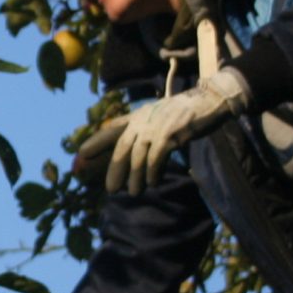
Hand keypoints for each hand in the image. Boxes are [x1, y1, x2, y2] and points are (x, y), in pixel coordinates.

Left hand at [92, 67, 250, 195]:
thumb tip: (134, 154)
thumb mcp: (159, 116)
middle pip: (122, 147)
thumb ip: (145, 131)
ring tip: (134, 192)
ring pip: (139, 156)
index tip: (81, 154)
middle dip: (115, 169)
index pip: (113, 129)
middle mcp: (144, 119)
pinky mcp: (172, 132)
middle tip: (111, 189)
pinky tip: (153, 182)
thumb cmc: (185, 112)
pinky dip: (153, 171)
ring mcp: (157, 125)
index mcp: (139, 116)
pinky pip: (156, 156)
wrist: (210, 100)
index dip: (97, 141)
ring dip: (135, 177)